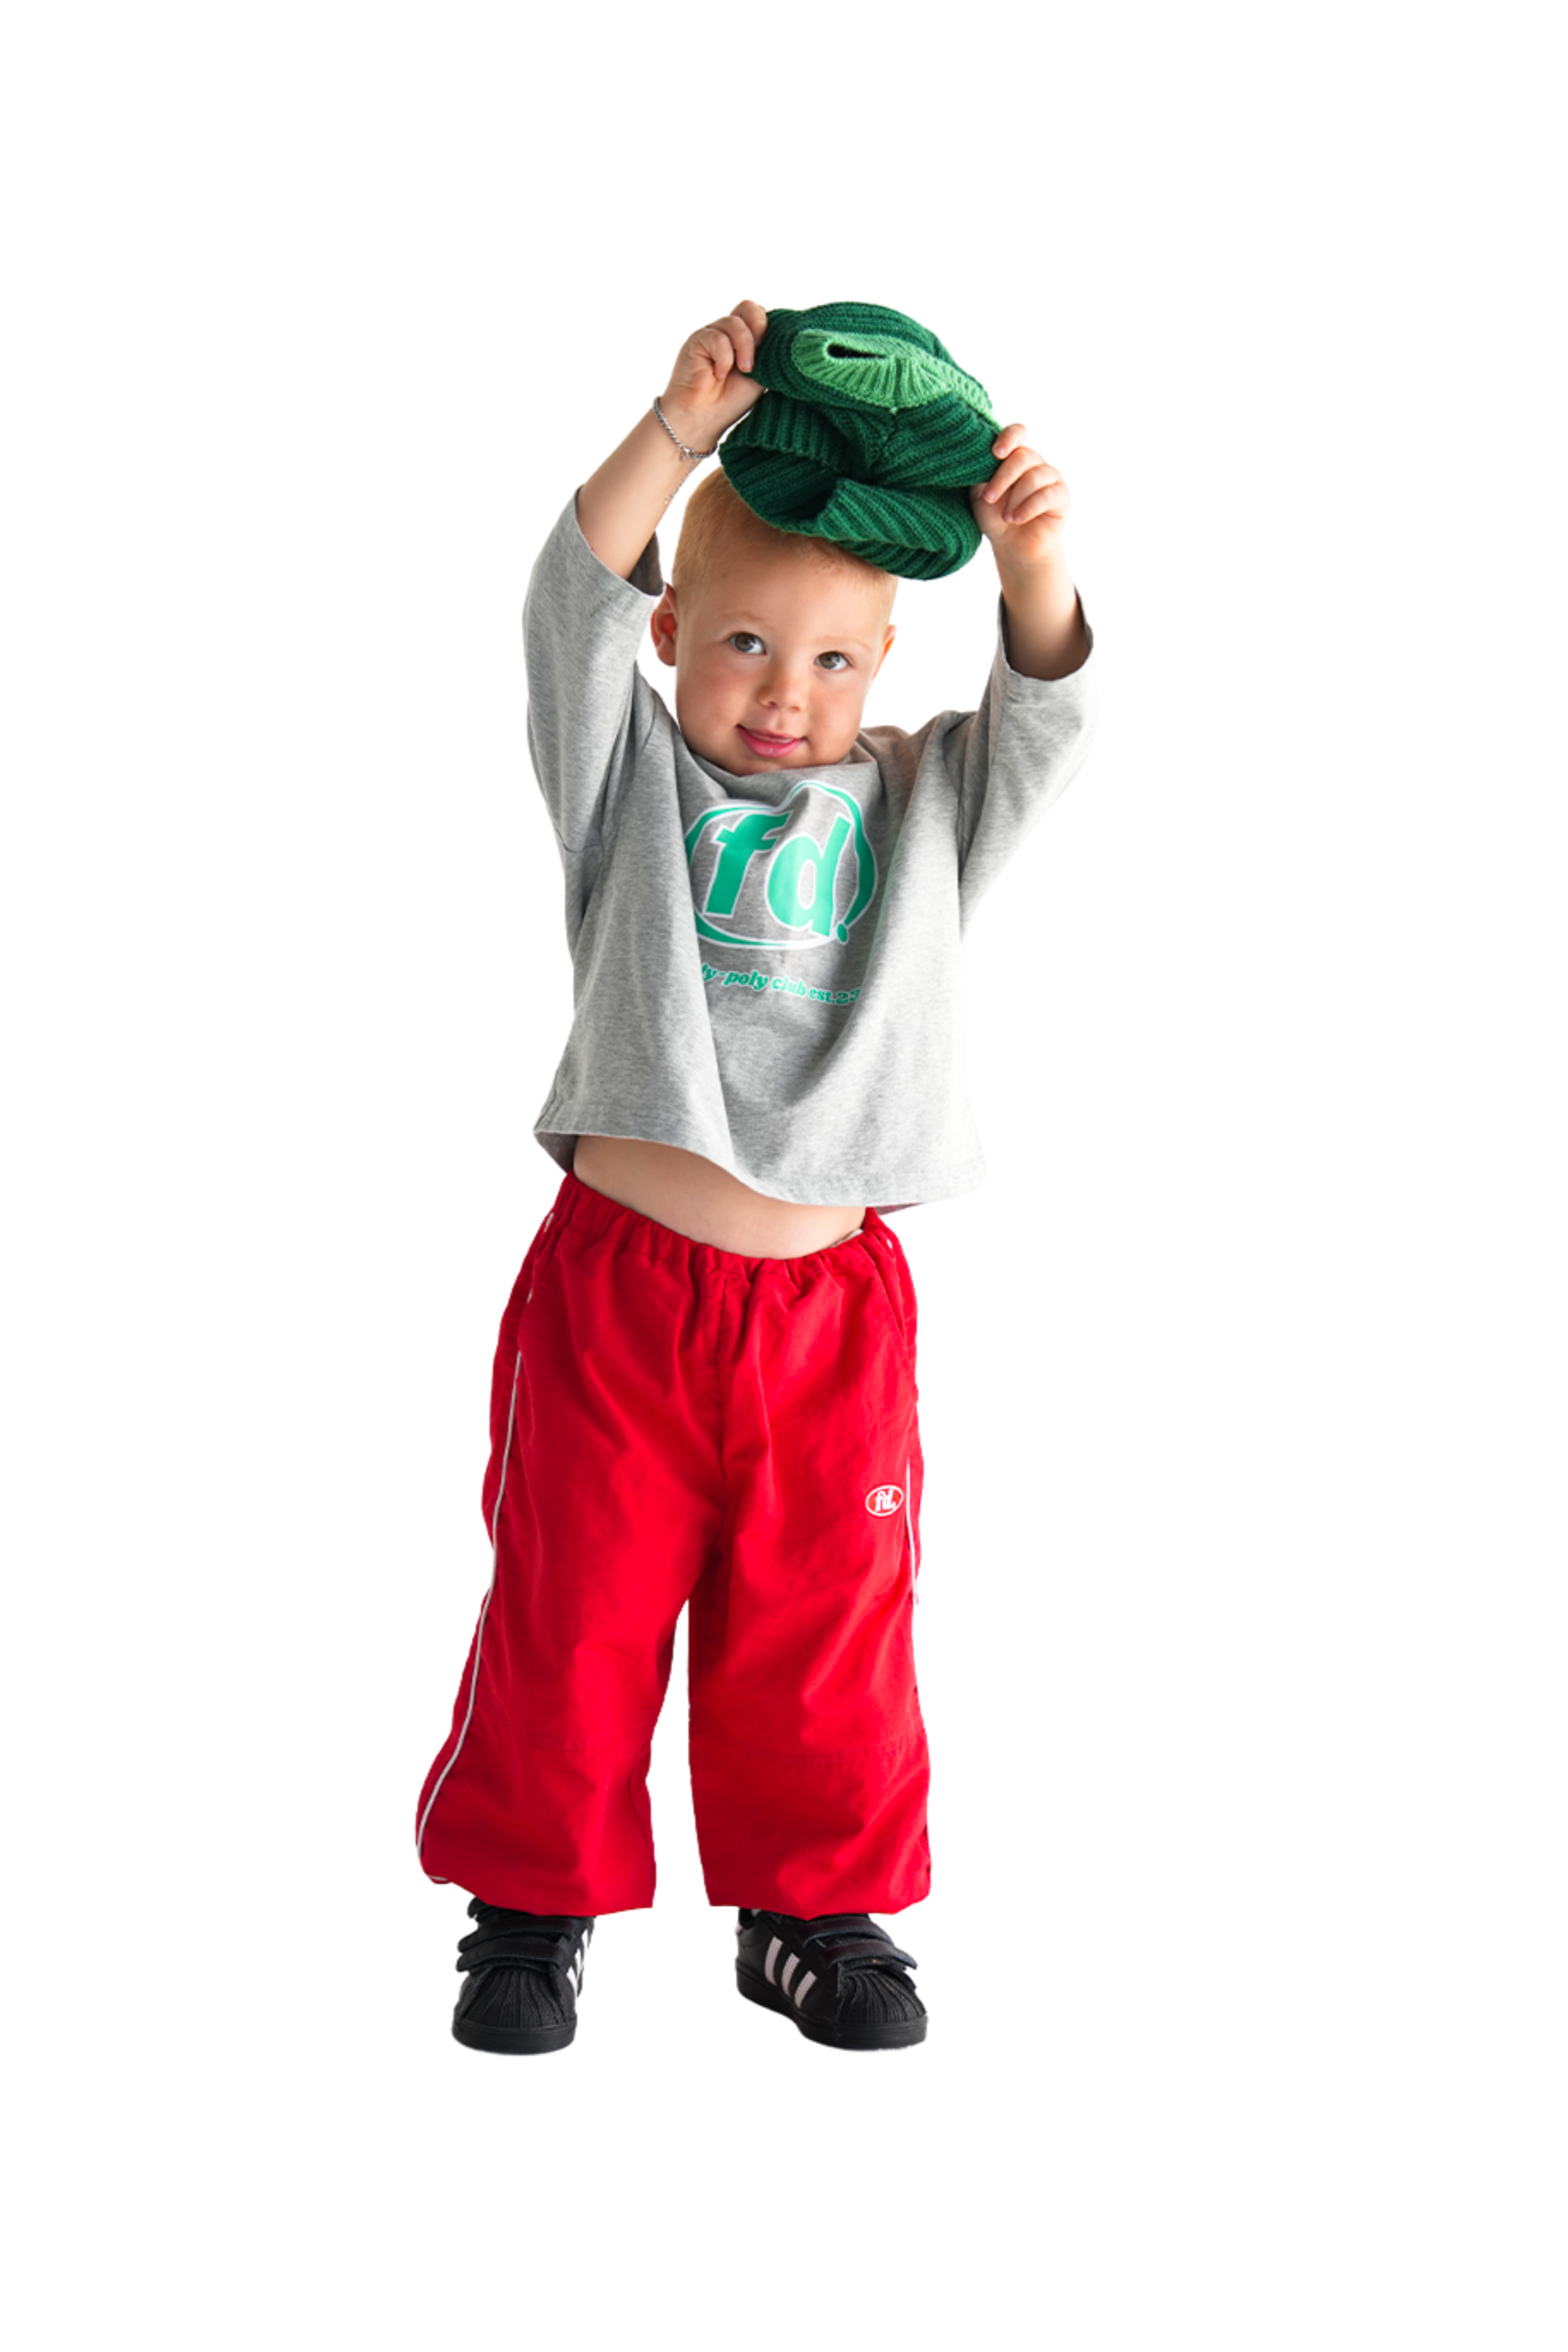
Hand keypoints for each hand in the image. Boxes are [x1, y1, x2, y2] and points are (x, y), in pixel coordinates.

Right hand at [661, 302, 768, 448]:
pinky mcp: (697, 340)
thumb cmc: (731, 401)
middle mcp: (728, 332)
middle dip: (758, 328)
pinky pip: (717, 338)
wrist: (703, 418)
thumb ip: (768, 354)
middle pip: (748, 307)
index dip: (768, 327)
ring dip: (744, 347)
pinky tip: (719, 375)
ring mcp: (712, 334)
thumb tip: (784, 337)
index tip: (772, 353)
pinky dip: (724, 358)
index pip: (760, 314)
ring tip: (744, 370)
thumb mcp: (760, 375)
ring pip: (734, 322)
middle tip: (758, 357)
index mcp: (744, 338)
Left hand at [970, 425, 1070, 568]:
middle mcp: (1034, 462)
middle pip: (1022, 457)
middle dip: (1002, 478)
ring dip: (1014, 499)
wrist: (1013, 546)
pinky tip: (1017, 519)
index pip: (1017, 433)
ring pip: (1033, 478)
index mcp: (1014, 456)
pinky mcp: (1061, 496)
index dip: (1008, 438)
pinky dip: (1028, 508)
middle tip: (989, 498)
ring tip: (1005, 517)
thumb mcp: (980, 496)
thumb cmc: (995, 517)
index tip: (996, 453)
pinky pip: (1046, 496)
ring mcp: (1050, 477)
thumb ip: (979, 475)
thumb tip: (974, 458)